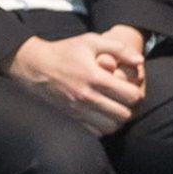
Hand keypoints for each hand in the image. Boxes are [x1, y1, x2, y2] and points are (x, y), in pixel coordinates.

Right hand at [8, 32, 143, 132]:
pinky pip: (96, 132)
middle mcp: (87, 96)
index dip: (135, 93)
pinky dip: (102, 127)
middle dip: (128, 108)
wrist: (32, 65)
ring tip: (113, 109)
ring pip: (112, 127)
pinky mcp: (70, 117)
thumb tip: (140, 61)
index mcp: (95, 77)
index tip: (129, 88)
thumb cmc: (64, 51)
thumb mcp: (89, 41)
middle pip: (124, 114)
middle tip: (122, 101)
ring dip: (116, 120)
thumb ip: (118, 49)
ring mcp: (77, 109)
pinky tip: (99, 116)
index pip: (131, 96)